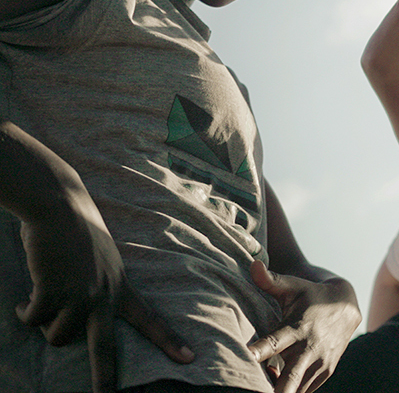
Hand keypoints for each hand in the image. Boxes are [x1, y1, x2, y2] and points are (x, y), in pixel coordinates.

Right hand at [16, 193, 193, 392]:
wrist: (60, 207)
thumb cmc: (78, 233)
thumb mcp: (103, 261)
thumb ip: (101, 287)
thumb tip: (82, 317)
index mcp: (120, 286)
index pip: (150, 318)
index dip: (169, 340)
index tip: (189, 358)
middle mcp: (103, 293)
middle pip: (104, 346)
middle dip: (105, 378)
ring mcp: (78, 293)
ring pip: (57, 336)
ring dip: (44, 325)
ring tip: (40, 304)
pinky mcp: (52, 290)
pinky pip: (33, 319)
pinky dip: (25, 312)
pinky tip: (25, 300)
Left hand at [248, 261, 361, 392]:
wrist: (346, 307)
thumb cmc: (311, 296)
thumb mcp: (293, 286)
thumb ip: (271, 280)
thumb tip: (253, 264)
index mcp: (297, 327)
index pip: (275, 343)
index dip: (258, 353)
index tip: (245, 359)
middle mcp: (309, 349)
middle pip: (289, 380)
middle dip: (273, 391)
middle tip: (253, 391)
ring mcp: (319, 364)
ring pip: (296, 389)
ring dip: (279, 391)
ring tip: (260, 386)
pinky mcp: (325, 372)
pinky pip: (304, 390)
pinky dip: (291, 390)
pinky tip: (277, 383)